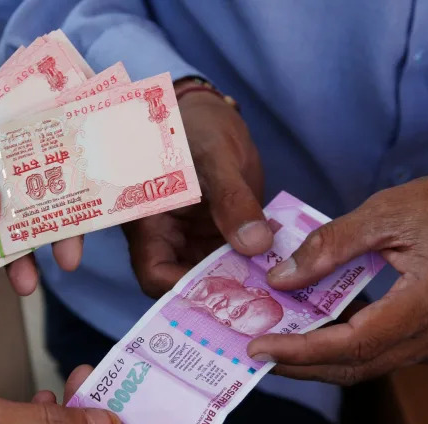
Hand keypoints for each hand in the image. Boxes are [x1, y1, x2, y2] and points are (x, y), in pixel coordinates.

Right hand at [123, 86, 268, 297]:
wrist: (210, 114)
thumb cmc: (197, 127)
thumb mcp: (217, 158)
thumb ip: (233, 199)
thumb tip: (255, 245)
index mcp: (148, 221)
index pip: (154, 273)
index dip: (182, 291)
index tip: (225, 296)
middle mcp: (166, 239)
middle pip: (183, 284)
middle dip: (218, 296)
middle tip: (259, 304)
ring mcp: (191, 240)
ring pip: (210, 277)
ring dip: (239, 284)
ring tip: (276, 293)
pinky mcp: (215, 237)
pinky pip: (230, 261)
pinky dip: (251, 268)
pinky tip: (279, 272)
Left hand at [247, 161, 427, 384]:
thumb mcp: (389, 211)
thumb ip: (331, 245)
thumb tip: (280, 278)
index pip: (355, 343)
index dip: (303, 351)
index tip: (259, 347)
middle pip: (356, 366)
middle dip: (300, 364)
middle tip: (253, 351)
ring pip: (367, 365)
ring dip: (318, 359)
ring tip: (273, 343)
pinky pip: (381, 353)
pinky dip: (342, 348)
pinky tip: (310, 333)